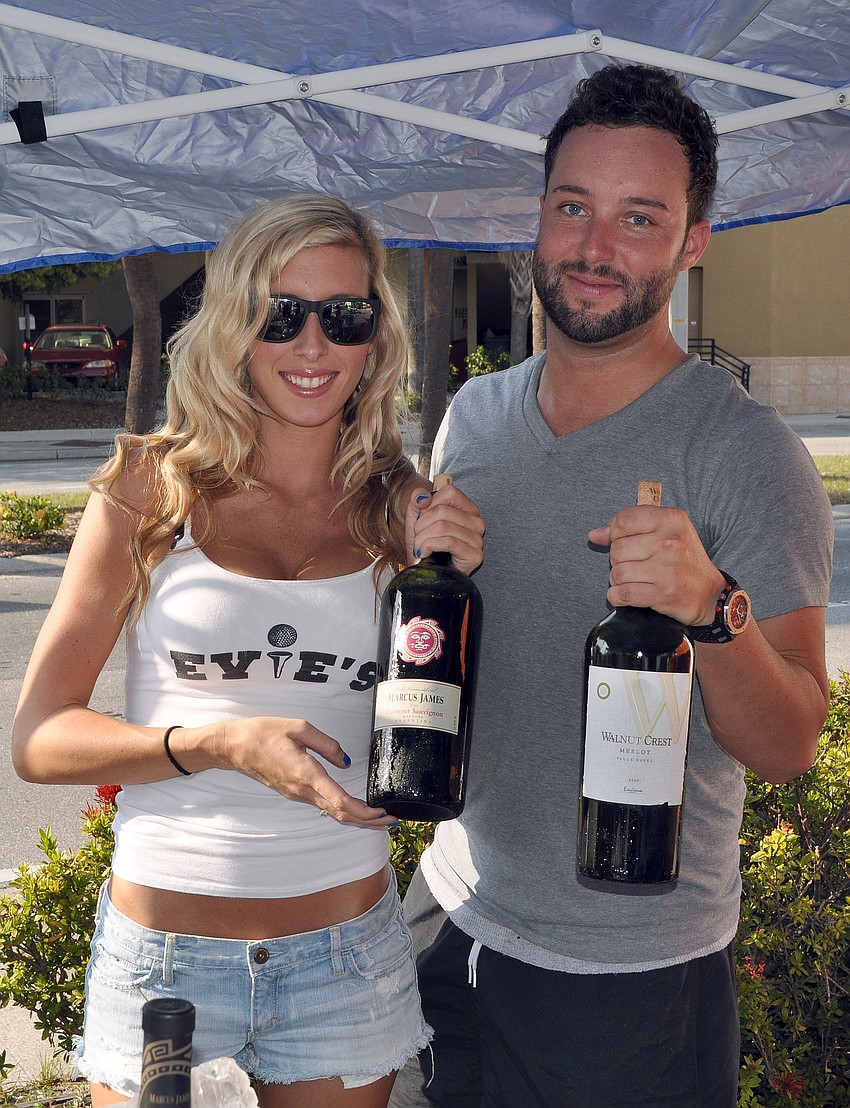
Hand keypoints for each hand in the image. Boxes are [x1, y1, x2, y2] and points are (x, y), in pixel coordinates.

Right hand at [213, 716, 394, 828]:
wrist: (233, 747)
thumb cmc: (264, 733)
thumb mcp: (299, 727)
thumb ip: (327, 744)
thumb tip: (346, 761)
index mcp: (306, 774)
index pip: (339, 801)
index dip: (364, 811)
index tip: (383, 814)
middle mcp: (302, 790)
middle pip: (340, 814)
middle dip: (368, 820)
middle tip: (392, 821)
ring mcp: (297, 794)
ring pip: (332, 812)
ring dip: (357, 817)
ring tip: (381, 816)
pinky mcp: (294, 792)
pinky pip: (323, 806)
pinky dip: (343, 810)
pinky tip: (355, 806)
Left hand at [404, 480, 484, 574]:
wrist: (425, 572)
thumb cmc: (425, 544)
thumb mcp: (416, 516)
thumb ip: (417, 499)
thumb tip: (423, 498)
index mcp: (468, 508)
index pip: (449, 492)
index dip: (429, 504)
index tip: (420, 518)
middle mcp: (477, 522)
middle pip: (443, 511)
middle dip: (422, 525)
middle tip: (416, 537)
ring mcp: (478, 539)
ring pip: (443, 527)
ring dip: (423, 538)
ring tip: (419, 547)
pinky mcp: (475, 555)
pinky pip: (449, 542)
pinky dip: (430, 546)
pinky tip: (424, 553)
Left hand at [588, 504, 724, 626]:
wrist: (709, 594)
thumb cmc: (683, 561)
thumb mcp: (665, 533)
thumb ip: (629, 528)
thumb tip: (595, 535)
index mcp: (672, 520)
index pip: (624, 520)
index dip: (615, 533)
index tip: (624, 542)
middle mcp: (671, 542)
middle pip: (617, 549)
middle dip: (619, 561)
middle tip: (637, 566)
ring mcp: (668, 568)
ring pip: (617, 573)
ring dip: (619, 581)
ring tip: (636, 580)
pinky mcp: (664, 593)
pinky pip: (623, 594)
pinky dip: (618, 597)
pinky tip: (629, 595)